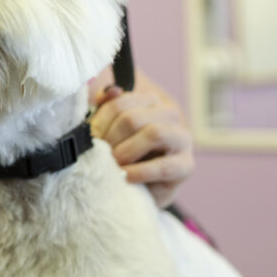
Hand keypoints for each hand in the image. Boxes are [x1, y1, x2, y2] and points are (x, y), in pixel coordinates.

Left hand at [89, 71, 193, 206]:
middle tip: (100, 155)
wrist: (145, 186)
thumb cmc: (126, 153)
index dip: (100, 121)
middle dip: (111, 139)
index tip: (91, 139)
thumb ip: (106, 106)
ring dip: (126, 152)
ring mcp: (181, 139)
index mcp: (149, 102)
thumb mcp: (111, 129)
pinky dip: (141, 172)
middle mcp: (169, 115)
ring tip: (113, 165)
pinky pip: (164, 166)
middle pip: (133, 118)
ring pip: (154, 134)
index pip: (120, 102)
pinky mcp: (186, 165)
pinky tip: (126, 177)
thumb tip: (112, 90)